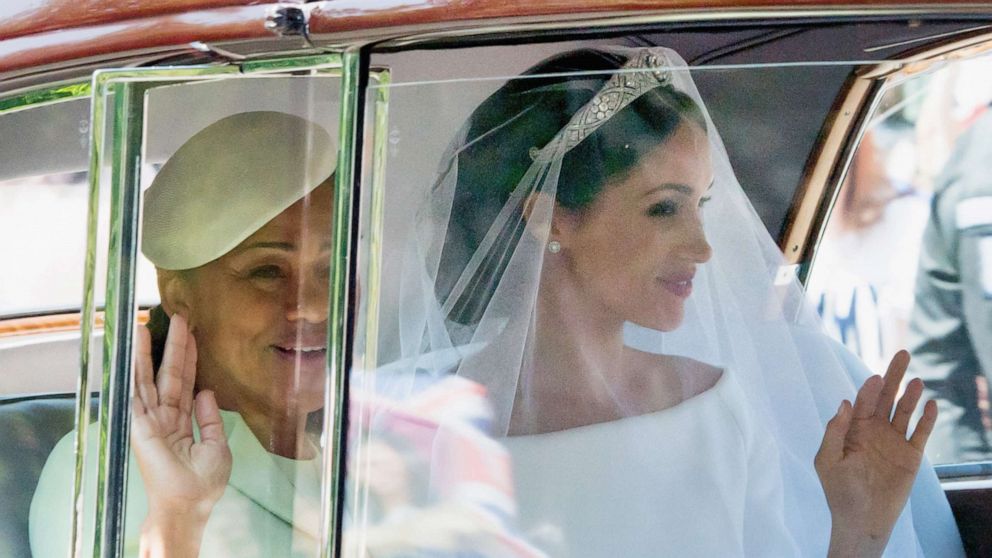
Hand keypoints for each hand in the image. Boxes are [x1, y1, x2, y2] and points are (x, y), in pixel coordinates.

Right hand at [131, 314, 231, 556]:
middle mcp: (163, 418)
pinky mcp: (139, 425)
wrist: (188, 504)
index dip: (189, 359)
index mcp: (182, 422)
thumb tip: (206, 392)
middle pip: (168, 375)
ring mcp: (149, 420)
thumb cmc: (202, 483)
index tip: (193, 333)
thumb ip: (211, 418)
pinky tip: (128, 355)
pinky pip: (134, 394)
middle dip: (173, 347)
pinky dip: (130, 374)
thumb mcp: (217, 446)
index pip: (185, 383)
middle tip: (178, 317)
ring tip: (144, 326)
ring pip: (148, 379)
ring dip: (146, 353)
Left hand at [815, 350, 936, 557]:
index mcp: (853, 429)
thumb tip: (845, 403)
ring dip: (910, 396)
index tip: (876, 378)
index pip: (863, 401)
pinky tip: (931, 405)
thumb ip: (835, 431)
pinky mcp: (910, 457)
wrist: (861, 519)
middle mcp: (874, 431)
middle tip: (902, 354)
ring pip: (904, 412)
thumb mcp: (827, 459)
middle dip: (893, 376)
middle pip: (886, 397)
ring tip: (917, 381)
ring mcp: (893, 442)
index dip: (869, 388)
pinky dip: (926, 419)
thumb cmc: (839, 490)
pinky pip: (920, 433)